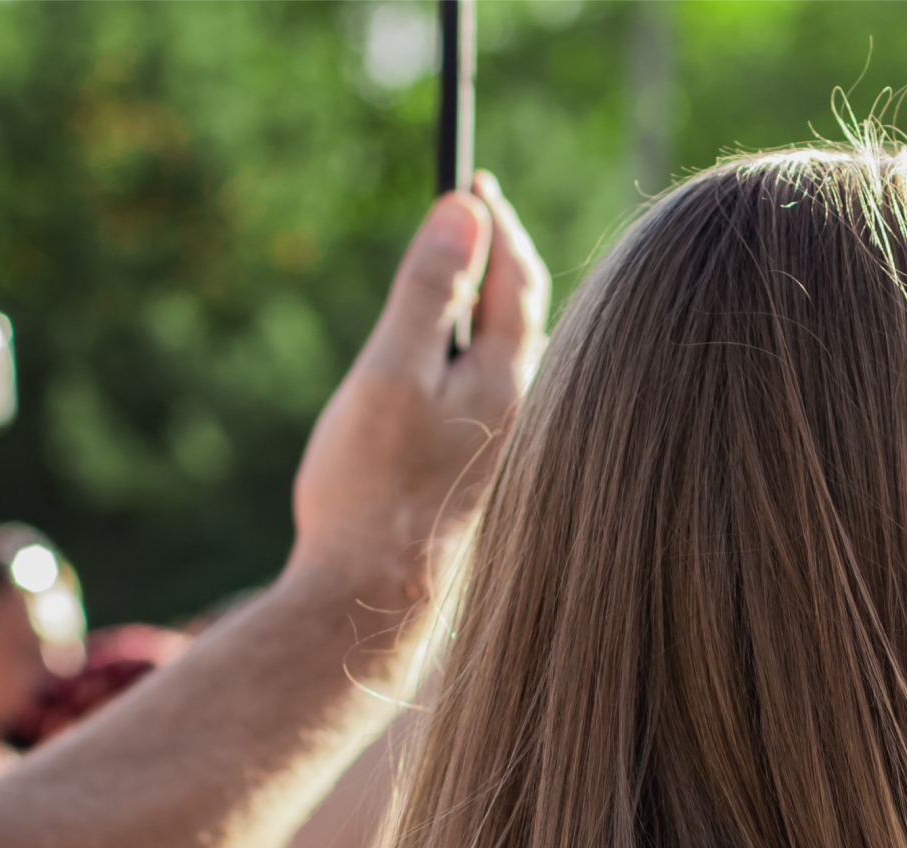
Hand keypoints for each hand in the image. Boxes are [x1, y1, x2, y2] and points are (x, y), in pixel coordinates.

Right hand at [288, 172, 548, 652]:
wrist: (376, 606)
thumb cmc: (374, 489)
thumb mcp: (392, 370)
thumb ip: (430, 290)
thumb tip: (464, 211)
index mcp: (513, 381)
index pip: (521, 277)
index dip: (496, 224)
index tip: (473, 182)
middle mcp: (532, 419)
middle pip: (526, 322)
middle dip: (500, 270)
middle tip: (468, 225)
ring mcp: (519, 458)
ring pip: (514, 372)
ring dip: (491, 327)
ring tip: (456, 298)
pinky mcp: (499, 491)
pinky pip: (499, 411)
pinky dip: (480, 376)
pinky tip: (449, 391)